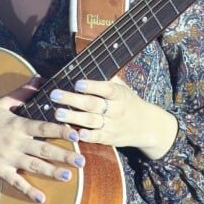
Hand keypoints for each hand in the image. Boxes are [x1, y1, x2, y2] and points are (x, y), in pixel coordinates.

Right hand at [0, 75, 84, 203]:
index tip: (76, 134)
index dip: (60, 131)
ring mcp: (7, 157)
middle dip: (64, 155)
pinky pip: (16, 182)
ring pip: (34, 166)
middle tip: (82, 160)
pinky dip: (28, 191)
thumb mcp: (2, 102)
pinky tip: (41, 198)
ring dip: (52, 172)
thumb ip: (23, 92)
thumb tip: (39, 77)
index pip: (43, 128)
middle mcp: (15, 142)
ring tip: (69, 176)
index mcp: (17, 124)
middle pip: (43, 150)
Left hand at [51, 75, 177, 159]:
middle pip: (93, 104)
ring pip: (92, 121)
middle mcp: (116, 109)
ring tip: (57, 113)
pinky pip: (97, 138)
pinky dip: (87, 136)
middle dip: (72, 100)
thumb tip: (86, 64)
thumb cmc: (129, 101)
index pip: (106, 89)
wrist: (148, 126)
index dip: (92, 86)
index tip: (77, 83)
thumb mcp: (123, 87)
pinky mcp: (110, 139)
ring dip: (73, 117)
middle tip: (55, 95)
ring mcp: (113, 125)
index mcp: (119, 94)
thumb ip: (107, 78)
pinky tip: (76, 134)